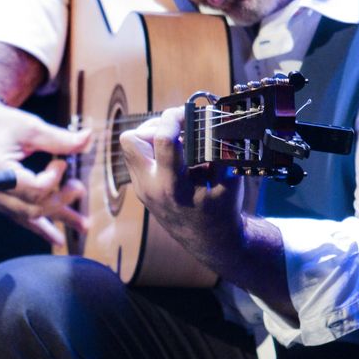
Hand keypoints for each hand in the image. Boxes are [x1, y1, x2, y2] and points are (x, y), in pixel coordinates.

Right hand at [0, 96, 92, 246]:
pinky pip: (23, 218)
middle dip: (61, 200)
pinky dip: (41, 227)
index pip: (33, 188)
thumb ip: (59, 138)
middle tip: (80, 188)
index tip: (63, 162)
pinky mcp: (1, 202)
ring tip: (83, 226)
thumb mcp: (30, 127)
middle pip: (34, 207)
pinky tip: (56, 238)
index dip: (54, 178)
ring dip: (58, 220)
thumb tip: (88, 139)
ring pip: (31, 217)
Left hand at [118, 106, 245, 266]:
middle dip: (154, 126)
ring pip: (130, 147)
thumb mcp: (230, 182)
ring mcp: (142, 188)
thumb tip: (218, 120)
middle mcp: (150, 187)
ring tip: (177, 139)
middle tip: (178, 128)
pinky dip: (153, 148)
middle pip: (131, 140)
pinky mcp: (142, 187)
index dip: (175, 118)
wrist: (211, 242)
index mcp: (172, 187)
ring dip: (151, 136)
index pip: (162, 140)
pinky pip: (137, 157)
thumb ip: (222, 152)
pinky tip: (176, 153)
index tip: (189, 111)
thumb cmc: (223, 212)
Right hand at [121, 106, 295, 321]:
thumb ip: (153, 158)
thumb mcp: (156, 188)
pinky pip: (226, 154)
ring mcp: (194, 193)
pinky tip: (224, 152)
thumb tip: (168, 118)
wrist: (214, 241)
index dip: (149, 125)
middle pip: (162, 137)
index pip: (131, 140)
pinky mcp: (224, 192)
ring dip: (201, 129)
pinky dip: (227, 146)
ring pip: (198, 141)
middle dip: (174, 117)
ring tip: (203, 132)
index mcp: (146, 184)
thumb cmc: (184, 206)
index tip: (166, 125)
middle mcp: (165, 189)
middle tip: (186, 117)